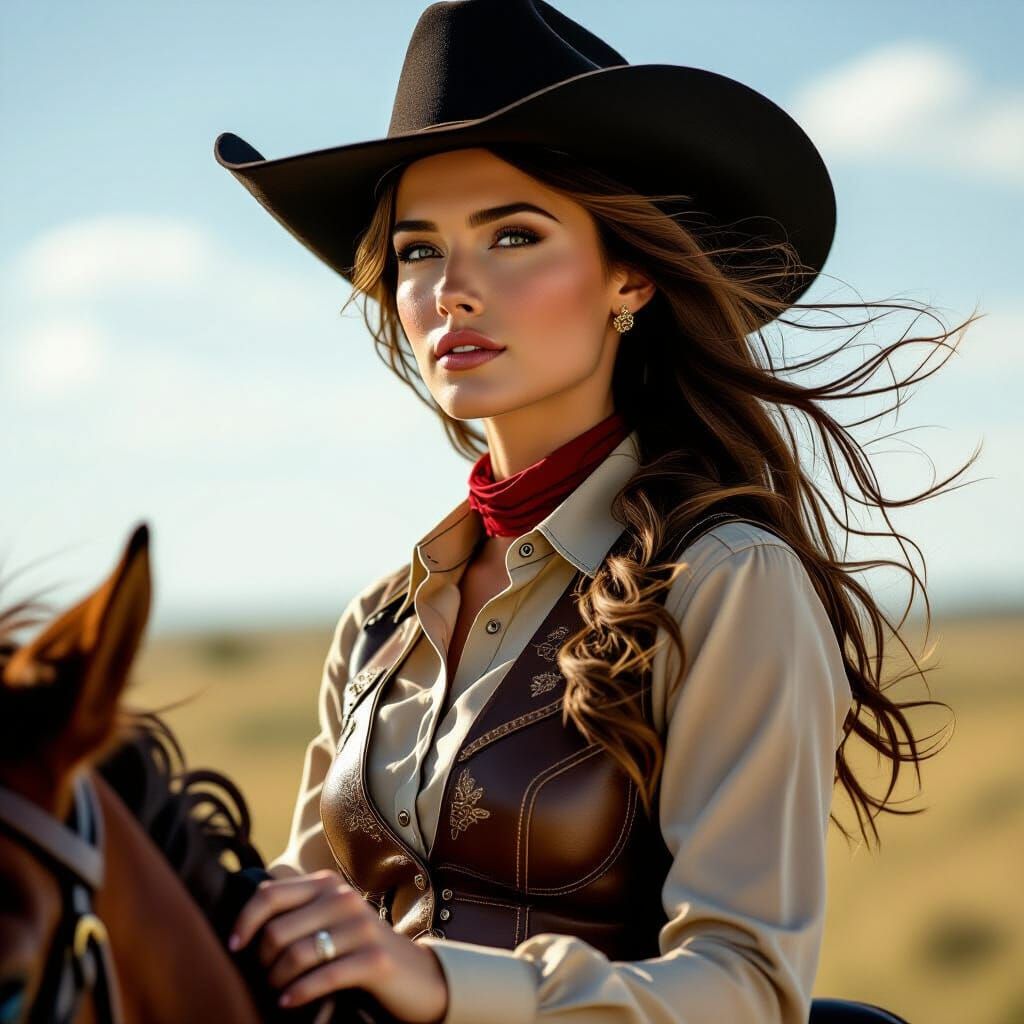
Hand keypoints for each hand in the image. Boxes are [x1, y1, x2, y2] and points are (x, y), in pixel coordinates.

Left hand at [229, 869, 448, 1022]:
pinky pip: (323, 976)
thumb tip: (242, 921)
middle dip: (261, 961)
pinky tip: (288, 1002)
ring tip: (278, 991)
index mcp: (326, 885)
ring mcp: (361, 928)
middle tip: (264, 977)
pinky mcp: (374, 959)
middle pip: (277, 929)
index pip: (269, 893)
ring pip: (297, 954)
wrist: (416, 975)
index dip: (244, 921)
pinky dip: (299, 993)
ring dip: (277, 980)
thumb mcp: (329, 922)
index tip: (232, 946)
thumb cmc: (359, 950)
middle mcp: (342, 899)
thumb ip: (296, 913)